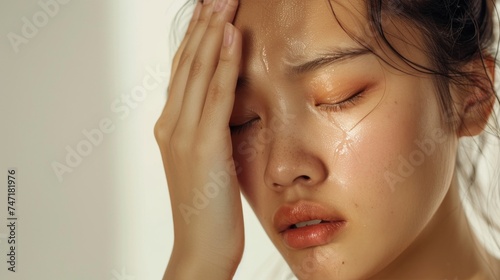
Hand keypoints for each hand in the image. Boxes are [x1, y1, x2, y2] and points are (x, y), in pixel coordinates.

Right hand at [154, 0, 242, 278]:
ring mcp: (183, 133)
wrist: (201, 246)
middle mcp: (171, 124)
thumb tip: (221, 110)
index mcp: (171, 128)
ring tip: (222, 2)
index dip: (195, 39)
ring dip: (212, 32)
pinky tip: (231, 36)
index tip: (208, 13)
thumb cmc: (207, 209)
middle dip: (202, 25)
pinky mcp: (202, 145)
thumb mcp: (207, 162)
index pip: (182, 73)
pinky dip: (222, 62)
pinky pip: (214, 94)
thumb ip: (208, 132)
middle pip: (186, 64)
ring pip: (197, 71)